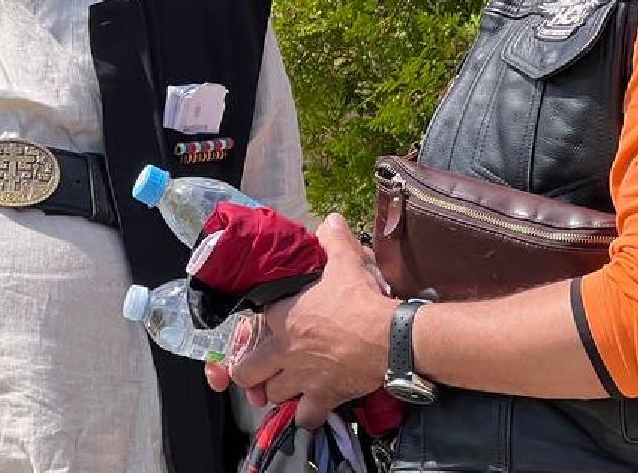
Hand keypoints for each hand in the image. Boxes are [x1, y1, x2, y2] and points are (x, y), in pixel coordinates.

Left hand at [215, 213, 395, 428]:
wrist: (390, 338)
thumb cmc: (361, 299)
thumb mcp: (345, 263)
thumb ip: (332, 240)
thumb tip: (330, 220)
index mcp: (282, 317)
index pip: (253, 324)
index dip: (261, 326)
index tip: (270, 327)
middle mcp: (284, 351)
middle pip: (247, 371)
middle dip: (252, 371)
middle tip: (265, 366)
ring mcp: (301, 378)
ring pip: (272, 394)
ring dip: (279, 390)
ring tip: (291, 382)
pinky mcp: (322, 398)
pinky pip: (303, 417)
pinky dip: (307, 414)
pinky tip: (315, 405)